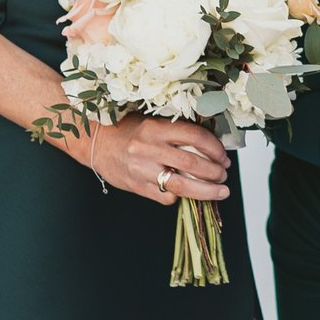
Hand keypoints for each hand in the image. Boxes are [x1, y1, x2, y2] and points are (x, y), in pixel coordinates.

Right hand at [84, 116, 230, 206]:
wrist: (96, 142)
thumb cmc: (129, 130)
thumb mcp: (154, 123)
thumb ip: (179, 133)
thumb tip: (213, 147)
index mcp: (156, 128)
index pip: (196, 137)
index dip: (216, 148)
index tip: (224, 156)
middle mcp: (149, 148)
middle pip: (193, 164)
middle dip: (215, 172)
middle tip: (224, 175)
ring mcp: (141, 169)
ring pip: (182, 186)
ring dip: (207, 191)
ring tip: (220, 191)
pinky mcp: (136, 186)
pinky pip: (166, 196)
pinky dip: (180, 196)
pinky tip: (186, 192)